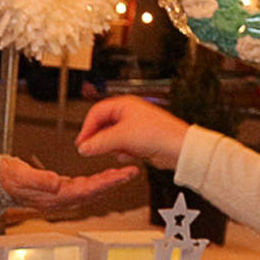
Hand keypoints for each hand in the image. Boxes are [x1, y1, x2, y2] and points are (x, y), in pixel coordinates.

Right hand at [0, 157, 136, 213]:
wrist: (0, 182)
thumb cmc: (9, 179)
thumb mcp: (20, 176)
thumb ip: (38, 180)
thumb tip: (57, 182)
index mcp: (54, 197)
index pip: (85, 191)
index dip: (104, 183)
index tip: (118, 176)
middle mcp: (61, 199)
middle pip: (93, 192)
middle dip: (113, 182)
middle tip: (130, 173)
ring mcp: (62, 195)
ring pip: (92, 190)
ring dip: (109, 182)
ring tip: (124, 173)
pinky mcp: (62, 189)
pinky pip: (85, 186)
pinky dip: (98, 180)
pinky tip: (106, 174)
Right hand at [75, 95, 189, 169]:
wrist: (178, 148)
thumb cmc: (158, 134)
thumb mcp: (122, 137)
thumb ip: (99, 142)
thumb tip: (83, 147)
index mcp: (124, 104)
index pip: (96, 113)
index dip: (87, 127)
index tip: (81, 142)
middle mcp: (128, 114)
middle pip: (103, 126)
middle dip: (100, 140)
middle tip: (92, 149)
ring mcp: (133, 128)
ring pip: (111, 138)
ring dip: (113, 147)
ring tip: (119, 151)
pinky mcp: (138, 140)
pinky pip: (121, 146)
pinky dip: (123, 152)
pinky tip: (130, 155)